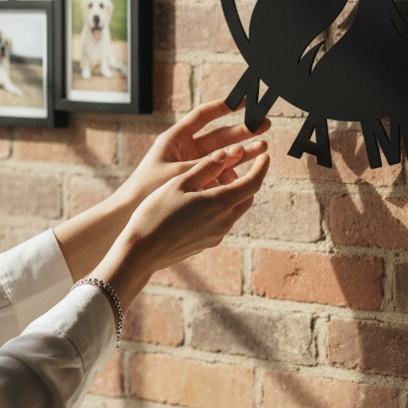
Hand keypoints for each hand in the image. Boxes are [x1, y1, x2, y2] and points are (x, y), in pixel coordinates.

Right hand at [98, 145, 268, 301]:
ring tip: (211, 182)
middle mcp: (224, 221)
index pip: (253, 184)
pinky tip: (199, 202)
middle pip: (246, 198)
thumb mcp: (179, 183)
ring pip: (233, 210)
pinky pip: (221, 221)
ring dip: (230, 194)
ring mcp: (216, 235)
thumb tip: (226, 155)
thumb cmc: (156, 213)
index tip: (265, 156)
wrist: (141, 252)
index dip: (261, 168)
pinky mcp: (207, 243)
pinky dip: (219, 208)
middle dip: (245, 181)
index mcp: (220, 203)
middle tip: (231, 168)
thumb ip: (205, 168)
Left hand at [121, 99, 269, 202]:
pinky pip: (216, 176)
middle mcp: (184, 149)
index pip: (203, 115)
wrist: (128, 215)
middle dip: (242, 131)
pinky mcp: (195, 183)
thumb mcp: (178, 174)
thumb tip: (237, 153)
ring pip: (221, 156)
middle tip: (264, 125)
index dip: (224, 106)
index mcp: (175, 138)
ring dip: (242, 152)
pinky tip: (242, 179)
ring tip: (262, 148)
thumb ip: (208, 164)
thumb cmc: (146, 190)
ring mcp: (191, 166)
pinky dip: (229, 176)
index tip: (244, 100)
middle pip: (218, 135)